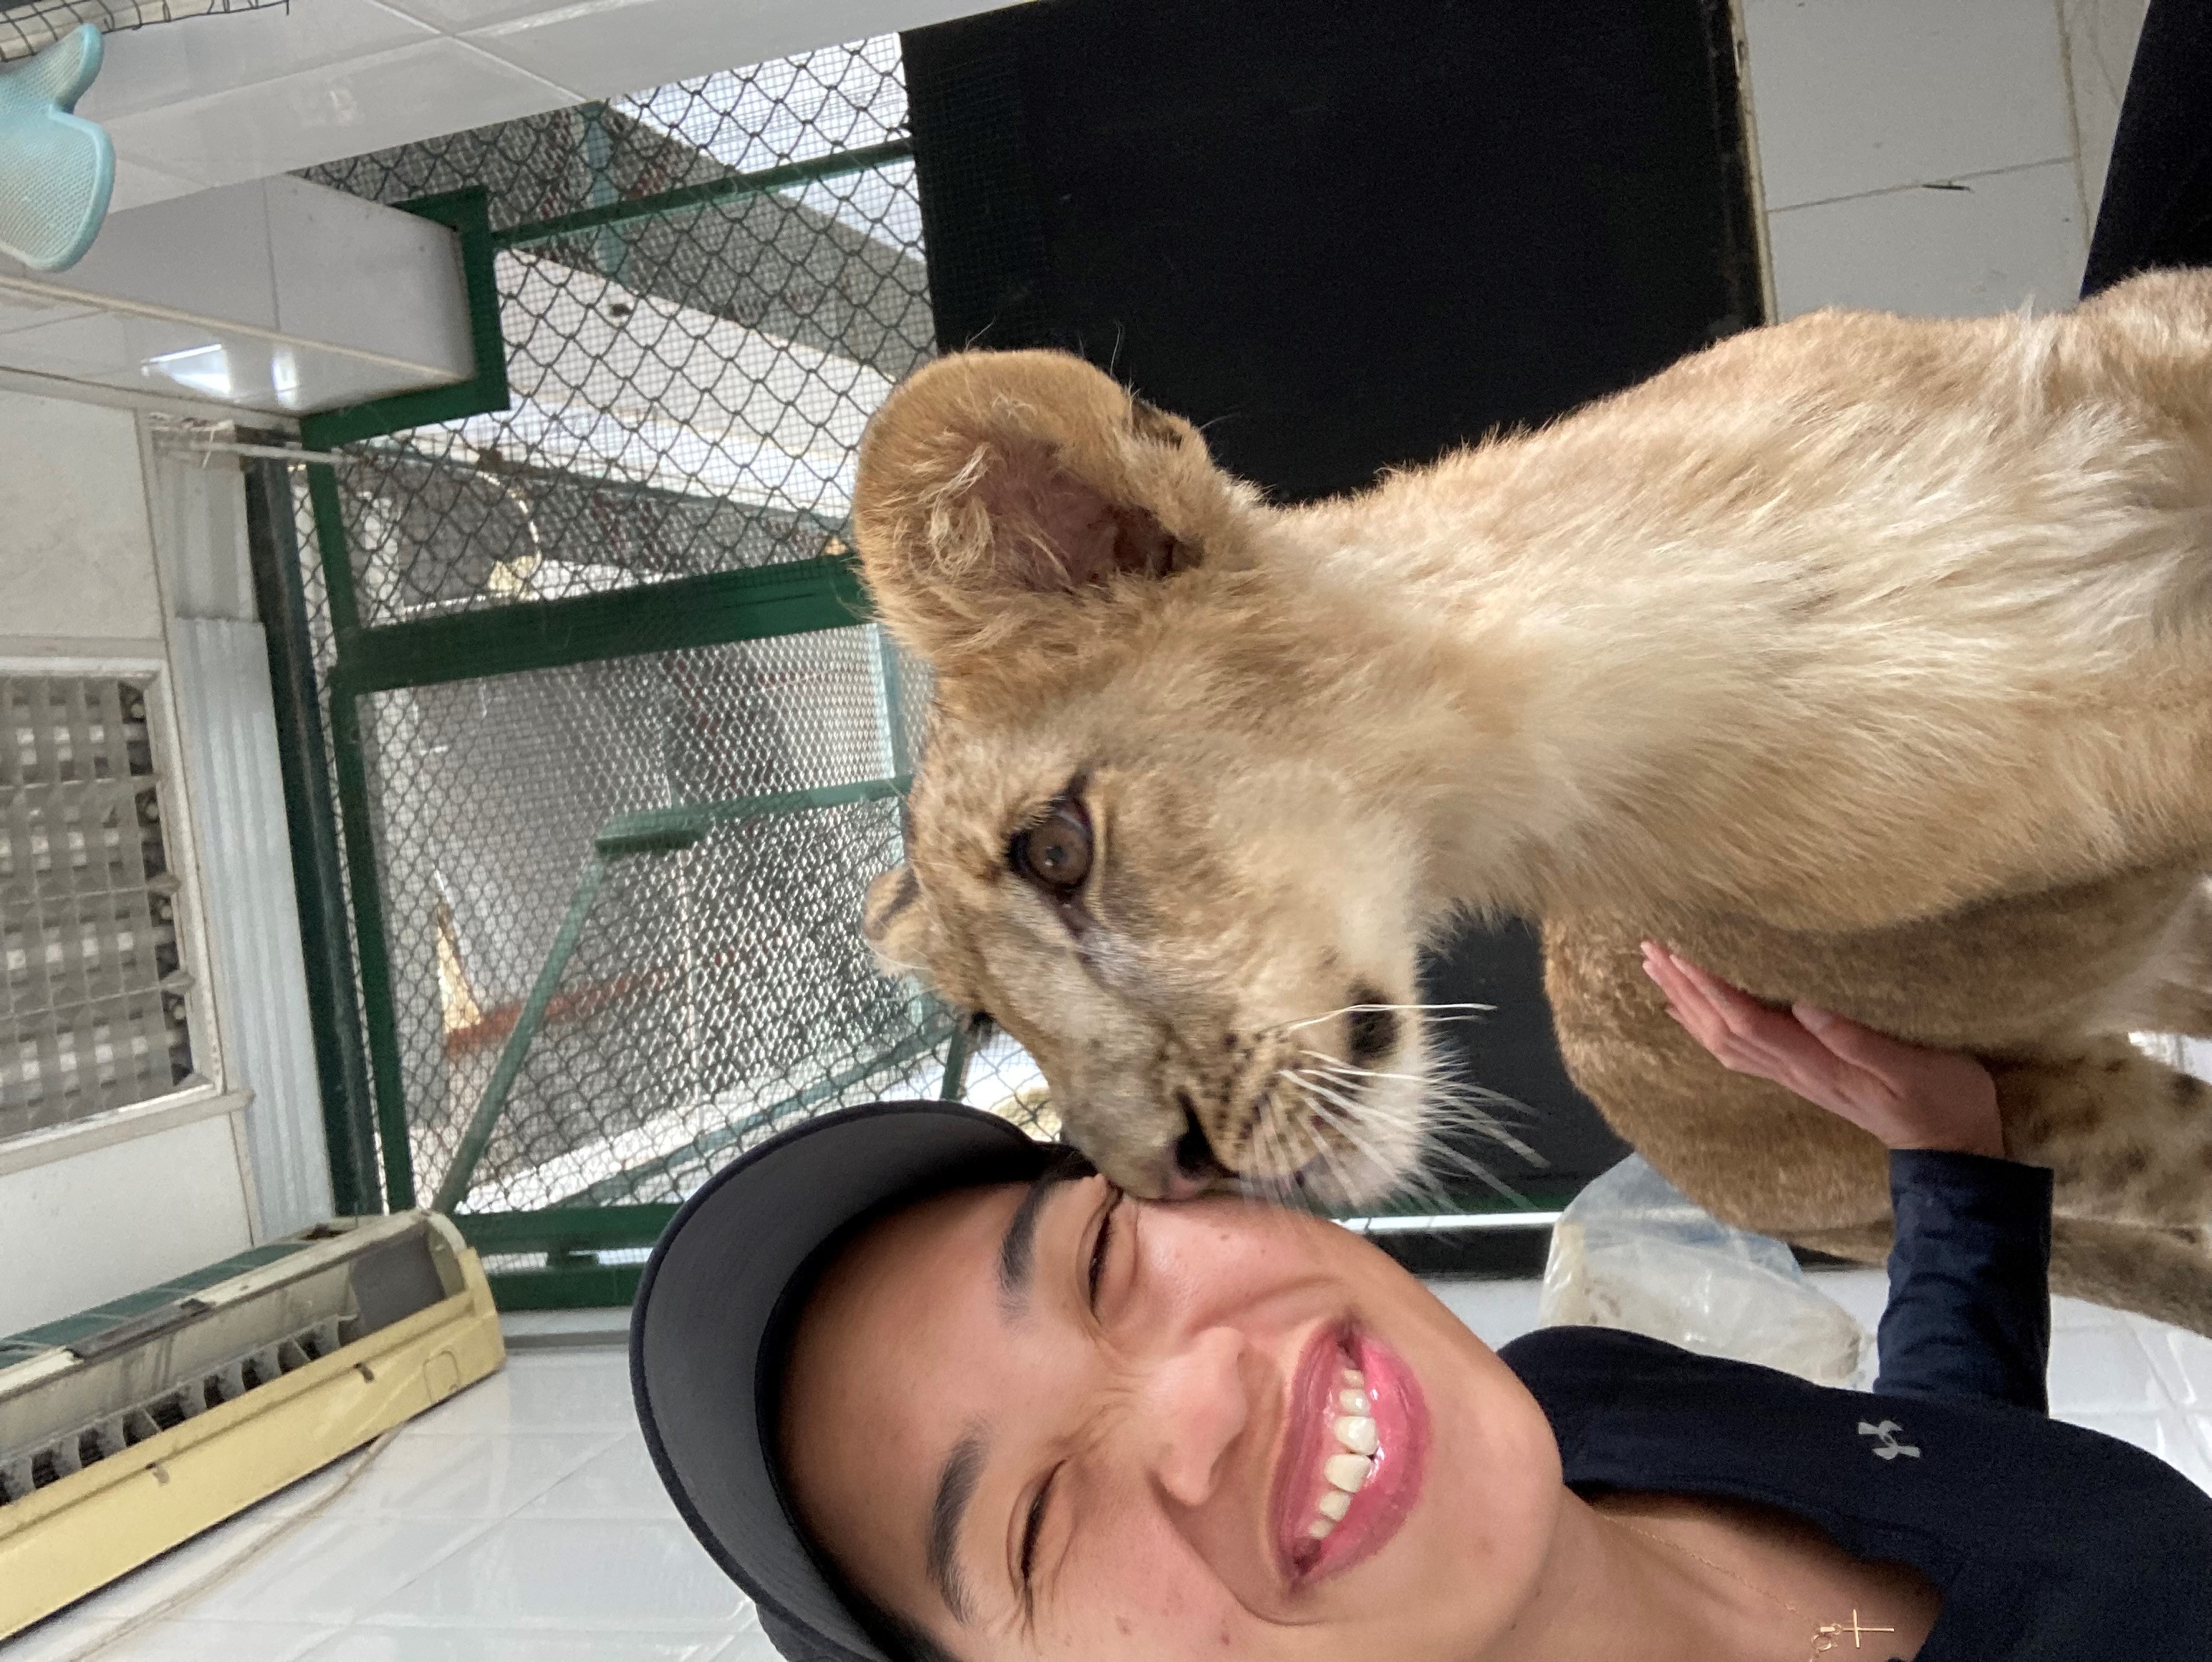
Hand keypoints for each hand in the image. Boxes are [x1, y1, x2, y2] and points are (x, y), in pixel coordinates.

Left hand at [1640, 943, 2006, 1158]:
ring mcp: (1794, 1076)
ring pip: (1722, 1040)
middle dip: (1684, 988)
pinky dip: (1705, 1026)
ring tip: (1658, 969)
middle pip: (1720, 1028)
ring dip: (1686, 1002)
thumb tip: (1804, 1006)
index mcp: (1816, 1063)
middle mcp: (1794, 1070)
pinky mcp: (1801, 1076)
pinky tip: (1690, 1011)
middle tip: (1651, 948)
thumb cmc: (1942, 1100)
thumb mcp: (1915, 1067)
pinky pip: (1737, 1049)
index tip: (1680, 951)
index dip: (1711, 987)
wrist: (1951, 1149)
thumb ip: (1859, 1039)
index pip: (1746, 1021)